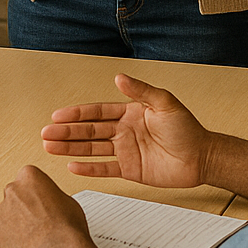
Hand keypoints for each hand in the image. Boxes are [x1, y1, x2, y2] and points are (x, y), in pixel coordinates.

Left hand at [0, 166, 110, 247]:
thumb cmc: (66, 225)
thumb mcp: (66, 199)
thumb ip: (50, 195)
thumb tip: (49, 202)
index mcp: (29, 176)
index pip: (28, 177)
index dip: (37, 191)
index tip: (41, 199)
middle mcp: (12, 191)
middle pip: (15, 194)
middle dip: (24, 205)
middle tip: (39, 217)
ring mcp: (2, 212)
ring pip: (8, 214)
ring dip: (18, 221)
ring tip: (36, 233)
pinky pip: (3, 232)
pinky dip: (13, 237)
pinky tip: (28, 242)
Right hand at [41, 74, 214, 187]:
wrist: (202, 157)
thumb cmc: (187, 129)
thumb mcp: (165, 104)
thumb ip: (141, 91)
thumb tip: (119, 77)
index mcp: (130, 112)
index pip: (97, 112)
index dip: (77, 113)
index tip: (58, 115)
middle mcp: (124, 131)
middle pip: (89, 131)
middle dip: (67, 132)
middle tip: (46, 132)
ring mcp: (125, 151)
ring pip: (92, 149)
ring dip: (70, 148)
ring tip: (49, 146)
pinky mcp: (130, 170)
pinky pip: (105, 169)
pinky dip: (88, 168)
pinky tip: (71, 165)